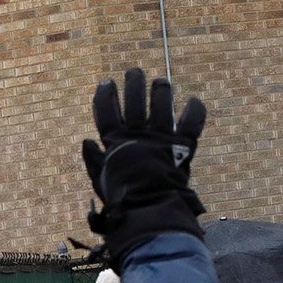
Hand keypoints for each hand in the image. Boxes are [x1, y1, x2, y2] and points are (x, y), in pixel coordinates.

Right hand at [82, 68, 208, 265]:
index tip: (106, 83)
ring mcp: (162, 137)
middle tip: (134, 72)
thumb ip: (94, 161)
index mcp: (115, 142)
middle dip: (133, 83)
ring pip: (162, 104)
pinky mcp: (183, 145)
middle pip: (135, 100)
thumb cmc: (122, 200)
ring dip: (161, 90)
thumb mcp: (101, 181)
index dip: (106, 96)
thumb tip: (87, 141)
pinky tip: (193, 101)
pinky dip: (195, 111)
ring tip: (161, 82)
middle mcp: (138, 134)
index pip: (106, 111)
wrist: (150, 210)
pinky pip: (193, 122)